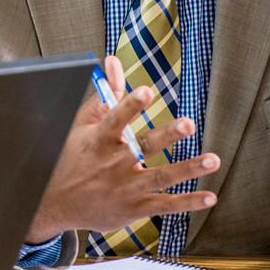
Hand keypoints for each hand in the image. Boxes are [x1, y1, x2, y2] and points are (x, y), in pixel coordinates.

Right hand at [26, 55, 218, 242]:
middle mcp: (112, 164)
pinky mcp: (133, 208)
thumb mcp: (83, 124)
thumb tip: (113, 61)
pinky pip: (164, 205)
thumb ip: (105, 93)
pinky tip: (209, 197)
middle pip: (143, 147)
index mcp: (98, 140)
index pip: (115, 119)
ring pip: (160, 178)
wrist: (56, 204)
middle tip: (188, 124)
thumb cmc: (72, 157)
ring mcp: (124, 188)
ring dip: (188, 169)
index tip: (146, 91)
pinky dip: (187, 202)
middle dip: (166, 135)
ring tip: (213, 160)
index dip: (130, 105)